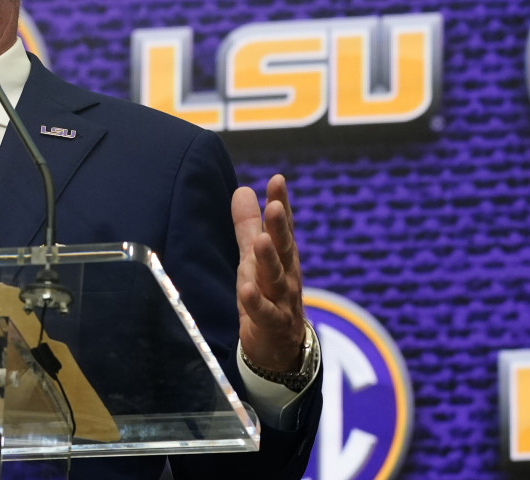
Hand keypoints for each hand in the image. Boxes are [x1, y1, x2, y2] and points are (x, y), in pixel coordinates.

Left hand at [231, 174, 305, 371]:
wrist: (281, 349)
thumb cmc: (267, 296)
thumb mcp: (254, 259)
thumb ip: (247, 226)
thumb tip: (242, 189)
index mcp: (283, 258)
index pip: (283, 227)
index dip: (281, 203)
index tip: (277, 180)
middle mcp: (287, 276)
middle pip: (284, 249)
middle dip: (280, 228)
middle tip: (274, 206)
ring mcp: (282, 301)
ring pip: (277, 279)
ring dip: (269, 260)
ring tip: (261, 241)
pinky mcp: (272, 325)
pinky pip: (264, 313)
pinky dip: (255, 302)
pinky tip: (245, 289)